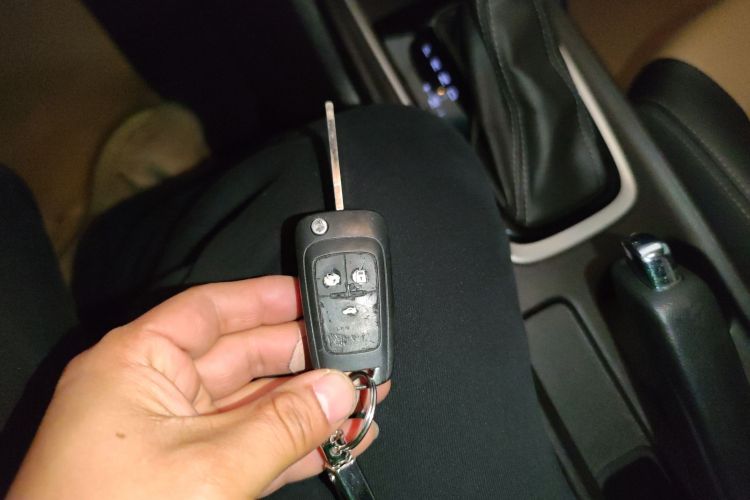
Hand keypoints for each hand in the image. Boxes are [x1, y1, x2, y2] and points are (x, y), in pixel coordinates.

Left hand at [9, 276, 388, 498]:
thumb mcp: (209, 469)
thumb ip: (282, 426)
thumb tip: (335, 391)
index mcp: (136, 364)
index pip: (210, 310)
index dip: (264, 299)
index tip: (310, 297)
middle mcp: (150, 392)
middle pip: (240, 356)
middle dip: (300, 360)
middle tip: (351, 358)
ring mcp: (168, 437)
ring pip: (250, 407)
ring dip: (304, 407)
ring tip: (356, 400)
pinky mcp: (183, 477)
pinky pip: (247, 447)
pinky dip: (289, 446)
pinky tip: (332, 441)